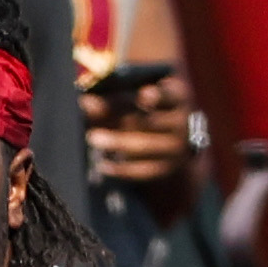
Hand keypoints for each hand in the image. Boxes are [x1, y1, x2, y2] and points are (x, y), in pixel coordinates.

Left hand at [82, 73, 197, 188]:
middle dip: (122, 118)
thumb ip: (116, 97)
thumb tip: (86, 100)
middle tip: (92, 114)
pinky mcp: (165, 169)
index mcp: (177, 97)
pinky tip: (102, 164)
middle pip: (150, 121)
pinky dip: (120, 169)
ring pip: (144, 146)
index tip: (143, 95)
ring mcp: (175, 148)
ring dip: (117, 142)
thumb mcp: (139, 98)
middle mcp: (181, 122)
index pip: (170, 95)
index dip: (158, 95)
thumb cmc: (147, 112)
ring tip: (93, 138)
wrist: (172, 144)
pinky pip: (141, 171)